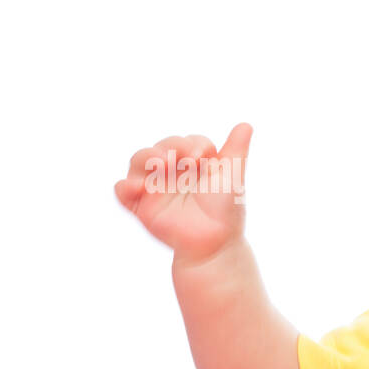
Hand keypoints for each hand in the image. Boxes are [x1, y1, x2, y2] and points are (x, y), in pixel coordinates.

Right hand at [114, 123, 252, 262]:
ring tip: (160, 165)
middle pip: (159, 147)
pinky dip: (125, 186)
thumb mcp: (232, 177)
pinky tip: (138, 187)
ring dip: (146, 158)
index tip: (202, 156)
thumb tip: (246, 124)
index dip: (192, 144)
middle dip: (169, 148)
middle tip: (179, 159)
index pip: (186, 142)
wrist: (216, 244)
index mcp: (192, 163)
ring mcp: (154, 187)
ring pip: (138, 162)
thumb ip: (236, 151)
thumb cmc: (225, 211)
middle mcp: (171, 172)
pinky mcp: (141, 205)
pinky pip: (123, 191)